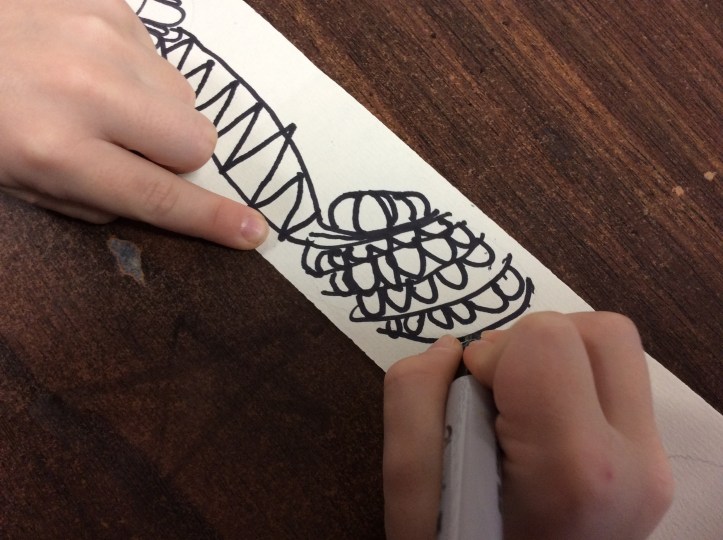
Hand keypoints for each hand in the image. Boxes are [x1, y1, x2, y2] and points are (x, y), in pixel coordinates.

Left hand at [0, 0, 267, 248]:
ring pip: (184, 96)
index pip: (159, 195)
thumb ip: (99, 199)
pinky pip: (161, 57)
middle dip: (178, 155)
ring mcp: (100, 37)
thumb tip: (167, 198)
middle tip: (136, 149)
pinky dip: (138, 72)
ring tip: (104, 99)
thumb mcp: (23, 185)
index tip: (252, 230)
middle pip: (195, 139)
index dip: (211, 218)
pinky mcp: (108, 4)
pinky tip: (93, 66)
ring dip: (158, 110)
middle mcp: (85, 90)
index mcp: (55, 150)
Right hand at [383, 312, 672, 539]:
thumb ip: (412, 404)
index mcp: (572, 467)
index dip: (494, 354)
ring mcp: (655, 465)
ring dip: (557, 357)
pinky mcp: (657, 465)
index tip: (471, 396)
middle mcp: (634, 461)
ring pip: (615, 349)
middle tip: (497, 393)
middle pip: (601, 331)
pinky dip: (574, 380)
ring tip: (521, 405)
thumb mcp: (411, 503)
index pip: (549, 337)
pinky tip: (546, 422)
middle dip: (533, 344)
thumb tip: (450, 349)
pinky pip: (618, 381)